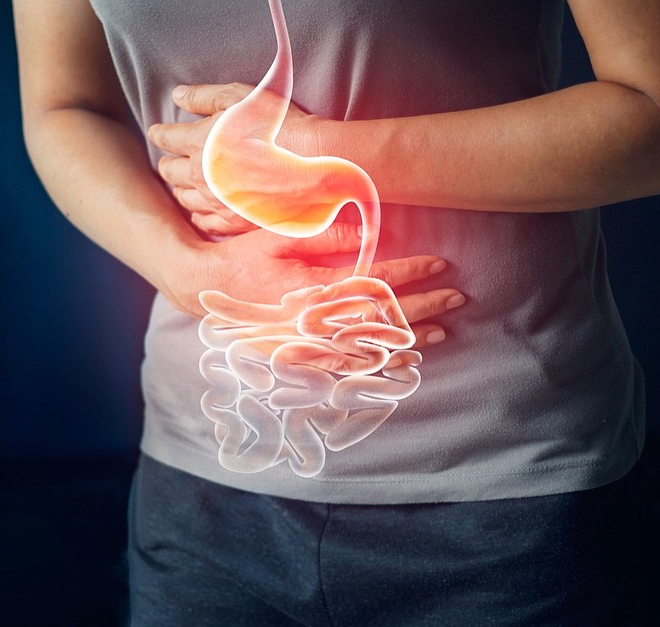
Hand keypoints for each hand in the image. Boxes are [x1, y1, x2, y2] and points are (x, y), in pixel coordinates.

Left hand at [148, 82, 313, 235]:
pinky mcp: (234, 223)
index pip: (166, 137)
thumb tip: (177, 96)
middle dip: (167, 163)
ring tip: (185, 184)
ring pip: (184, 199)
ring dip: (181, 189)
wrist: (313, 166)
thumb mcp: (242, 98)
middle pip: (170, 171)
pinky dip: (199, 215)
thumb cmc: (281, 127)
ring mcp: (217, 203)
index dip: (160, 132)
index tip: (158, 132)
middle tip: (169, 160)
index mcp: (198, 141)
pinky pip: (205, 224)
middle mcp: (201, 175)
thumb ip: (205, 96)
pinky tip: (203, 210)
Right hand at [156, 222, 461, 346]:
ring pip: (369, 344)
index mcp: (312, 286)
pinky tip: (404, 361)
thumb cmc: (243, 256)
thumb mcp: (278, 235)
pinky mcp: (301, 354)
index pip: (373, 278)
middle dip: (423, 306)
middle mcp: (314, 320)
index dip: (410, 270)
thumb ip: (324, 234)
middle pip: (380, 315)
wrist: (202, 289)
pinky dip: (379, 362)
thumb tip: (370, 230)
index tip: (440, 262)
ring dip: (408, 339)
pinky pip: (348, 364)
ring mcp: (309, 342)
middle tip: (457, 298)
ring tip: (444, 331)